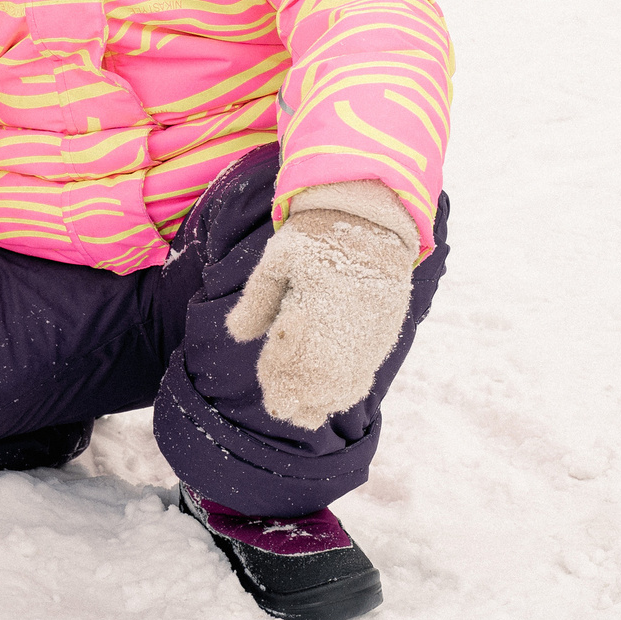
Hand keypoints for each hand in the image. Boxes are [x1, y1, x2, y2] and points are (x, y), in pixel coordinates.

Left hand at [224, 183, 416, 429]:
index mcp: (312, 314)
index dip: (274, 378)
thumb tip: (237, 334)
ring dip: (318, 399)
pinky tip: (329, 388)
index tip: (268, 370)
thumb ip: (257, 299)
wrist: (373, 220)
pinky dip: (343, 389)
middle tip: (278, 394)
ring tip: (302, 399)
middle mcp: (342, 334)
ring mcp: (367, 340)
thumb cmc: (318, 235)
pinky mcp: (384, 338)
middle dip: (293, 396)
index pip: (289, 368)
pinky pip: (363, 378)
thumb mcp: (278, 258)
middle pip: (315, 389)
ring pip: (340, 391)